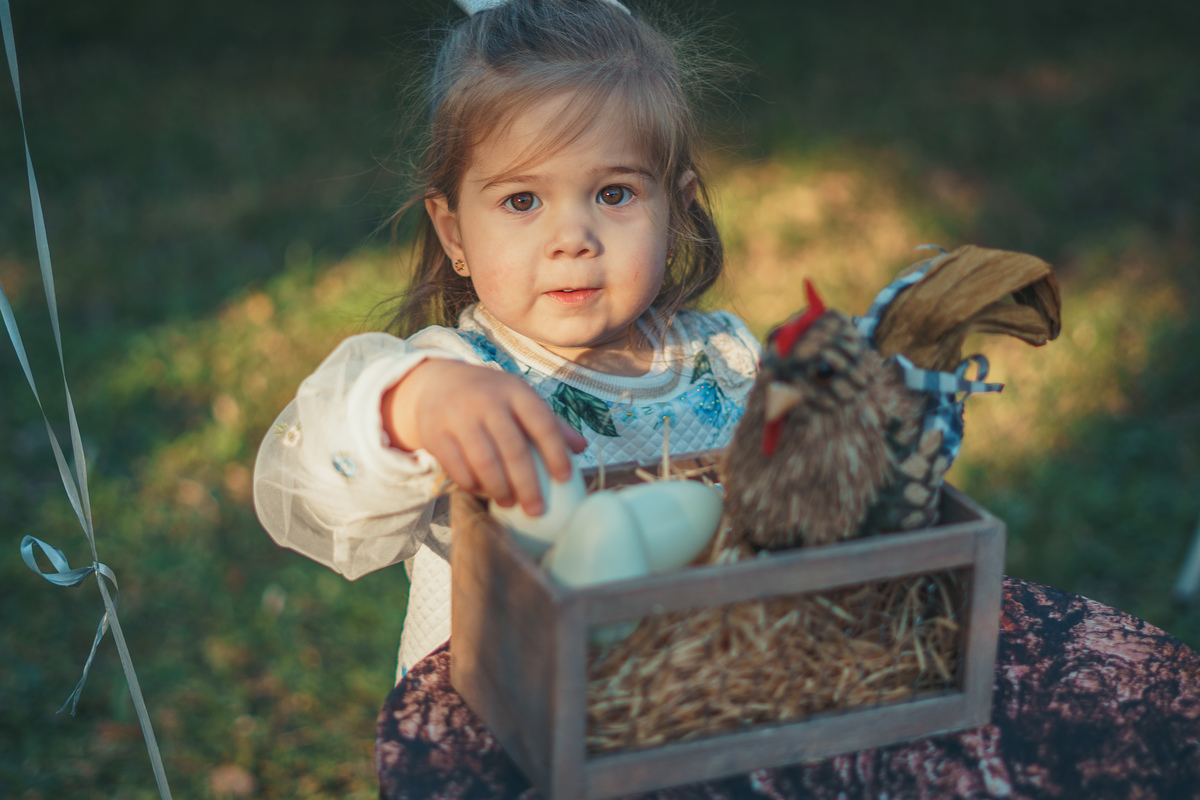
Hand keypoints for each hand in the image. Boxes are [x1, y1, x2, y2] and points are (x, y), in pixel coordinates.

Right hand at [382, 359, 586, 514]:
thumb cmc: (491, 397)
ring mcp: (459, 417)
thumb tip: (581, 448)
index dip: (556, 453)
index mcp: (515, 391)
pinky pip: (457, 467)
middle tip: (537, 510)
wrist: (438, 383)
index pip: (542, 423)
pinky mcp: (436, 434)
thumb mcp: (520, 399)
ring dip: (499, 489)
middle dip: (528, 485)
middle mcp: (487, 401)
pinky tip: (483, 492)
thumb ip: (550, 422)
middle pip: (513, 449)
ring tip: (509, 504)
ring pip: (484, 461)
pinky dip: (472, 485)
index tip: (565, 479)